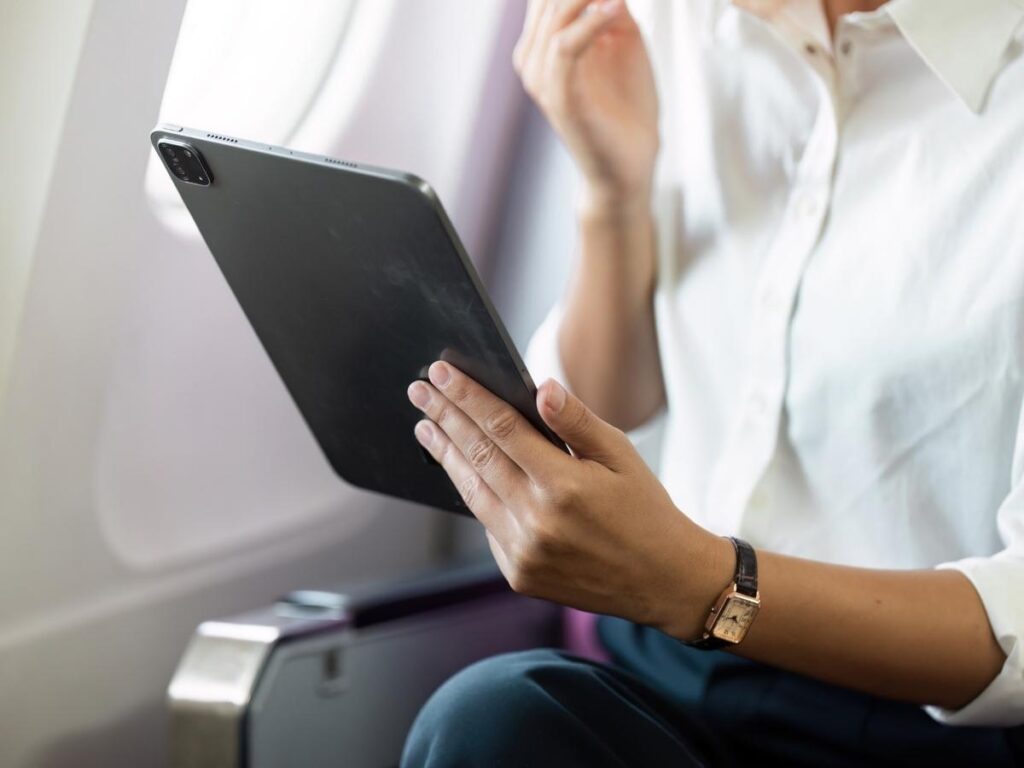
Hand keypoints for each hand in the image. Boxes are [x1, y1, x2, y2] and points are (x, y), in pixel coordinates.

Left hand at [407, 362, 731, 638]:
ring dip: (446, 455)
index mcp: (564, 484)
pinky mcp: (518, 575)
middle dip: (444, 418)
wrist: (663, 582)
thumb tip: (540, 387)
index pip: (501, 427)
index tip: (440, 372)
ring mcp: (524, 552)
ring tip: (426, 427)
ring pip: (472, 492)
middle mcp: (537, 520)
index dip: (467, 396)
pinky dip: (473, 494)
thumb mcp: (621, 455)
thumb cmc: (645, 510)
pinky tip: (462, 471)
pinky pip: (487, 526)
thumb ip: (576, 421)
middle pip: (476, 456)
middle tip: (419, 391)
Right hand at [513, 0, 659, 212]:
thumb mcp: (623, 40)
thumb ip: (612, 5)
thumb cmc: (626, 108)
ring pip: (554, 15)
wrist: (627, 166)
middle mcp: (533, 56)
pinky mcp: (557, 97)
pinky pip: (565, 47)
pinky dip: (590, 23)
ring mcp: (541, 77)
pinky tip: (615, 10)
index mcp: (543, 42)